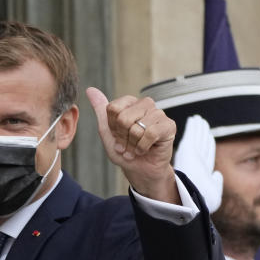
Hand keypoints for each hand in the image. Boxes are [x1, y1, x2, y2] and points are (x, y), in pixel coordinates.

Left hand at [86, 87, 178, 202]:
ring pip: (137, 128)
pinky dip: (143, 147)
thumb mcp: (106, 131)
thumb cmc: (124, 150)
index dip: (112, 127)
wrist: (139, 170)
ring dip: (132, 145)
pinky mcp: (169, 125)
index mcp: (129, 102)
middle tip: (126, 145)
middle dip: (122, 138)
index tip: (117, 135)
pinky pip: (151, 134)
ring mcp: (158, 113)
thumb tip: (90, 89)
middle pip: (123, 118)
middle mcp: (145, 104)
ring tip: (135, 148)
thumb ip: (100, 110)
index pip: (113, 108)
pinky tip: (144, 150)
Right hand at [172, 115, 222, 212]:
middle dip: (201, 133)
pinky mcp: (188, 152)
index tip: (206, 134)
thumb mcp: (214, 192)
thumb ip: (217, 182)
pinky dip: (192, 128)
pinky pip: (191, 136)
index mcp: (202, 171)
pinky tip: (193, 120)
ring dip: (198, 128)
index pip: (206, 153)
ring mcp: (193, 156)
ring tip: (197, 119)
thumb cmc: (203, 201)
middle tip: (200, 122)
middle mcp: (197, 162)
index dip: (207, 143)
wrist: (194, 200)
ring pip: (198, 137)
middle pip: (202, 143)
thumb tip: (217, 174)